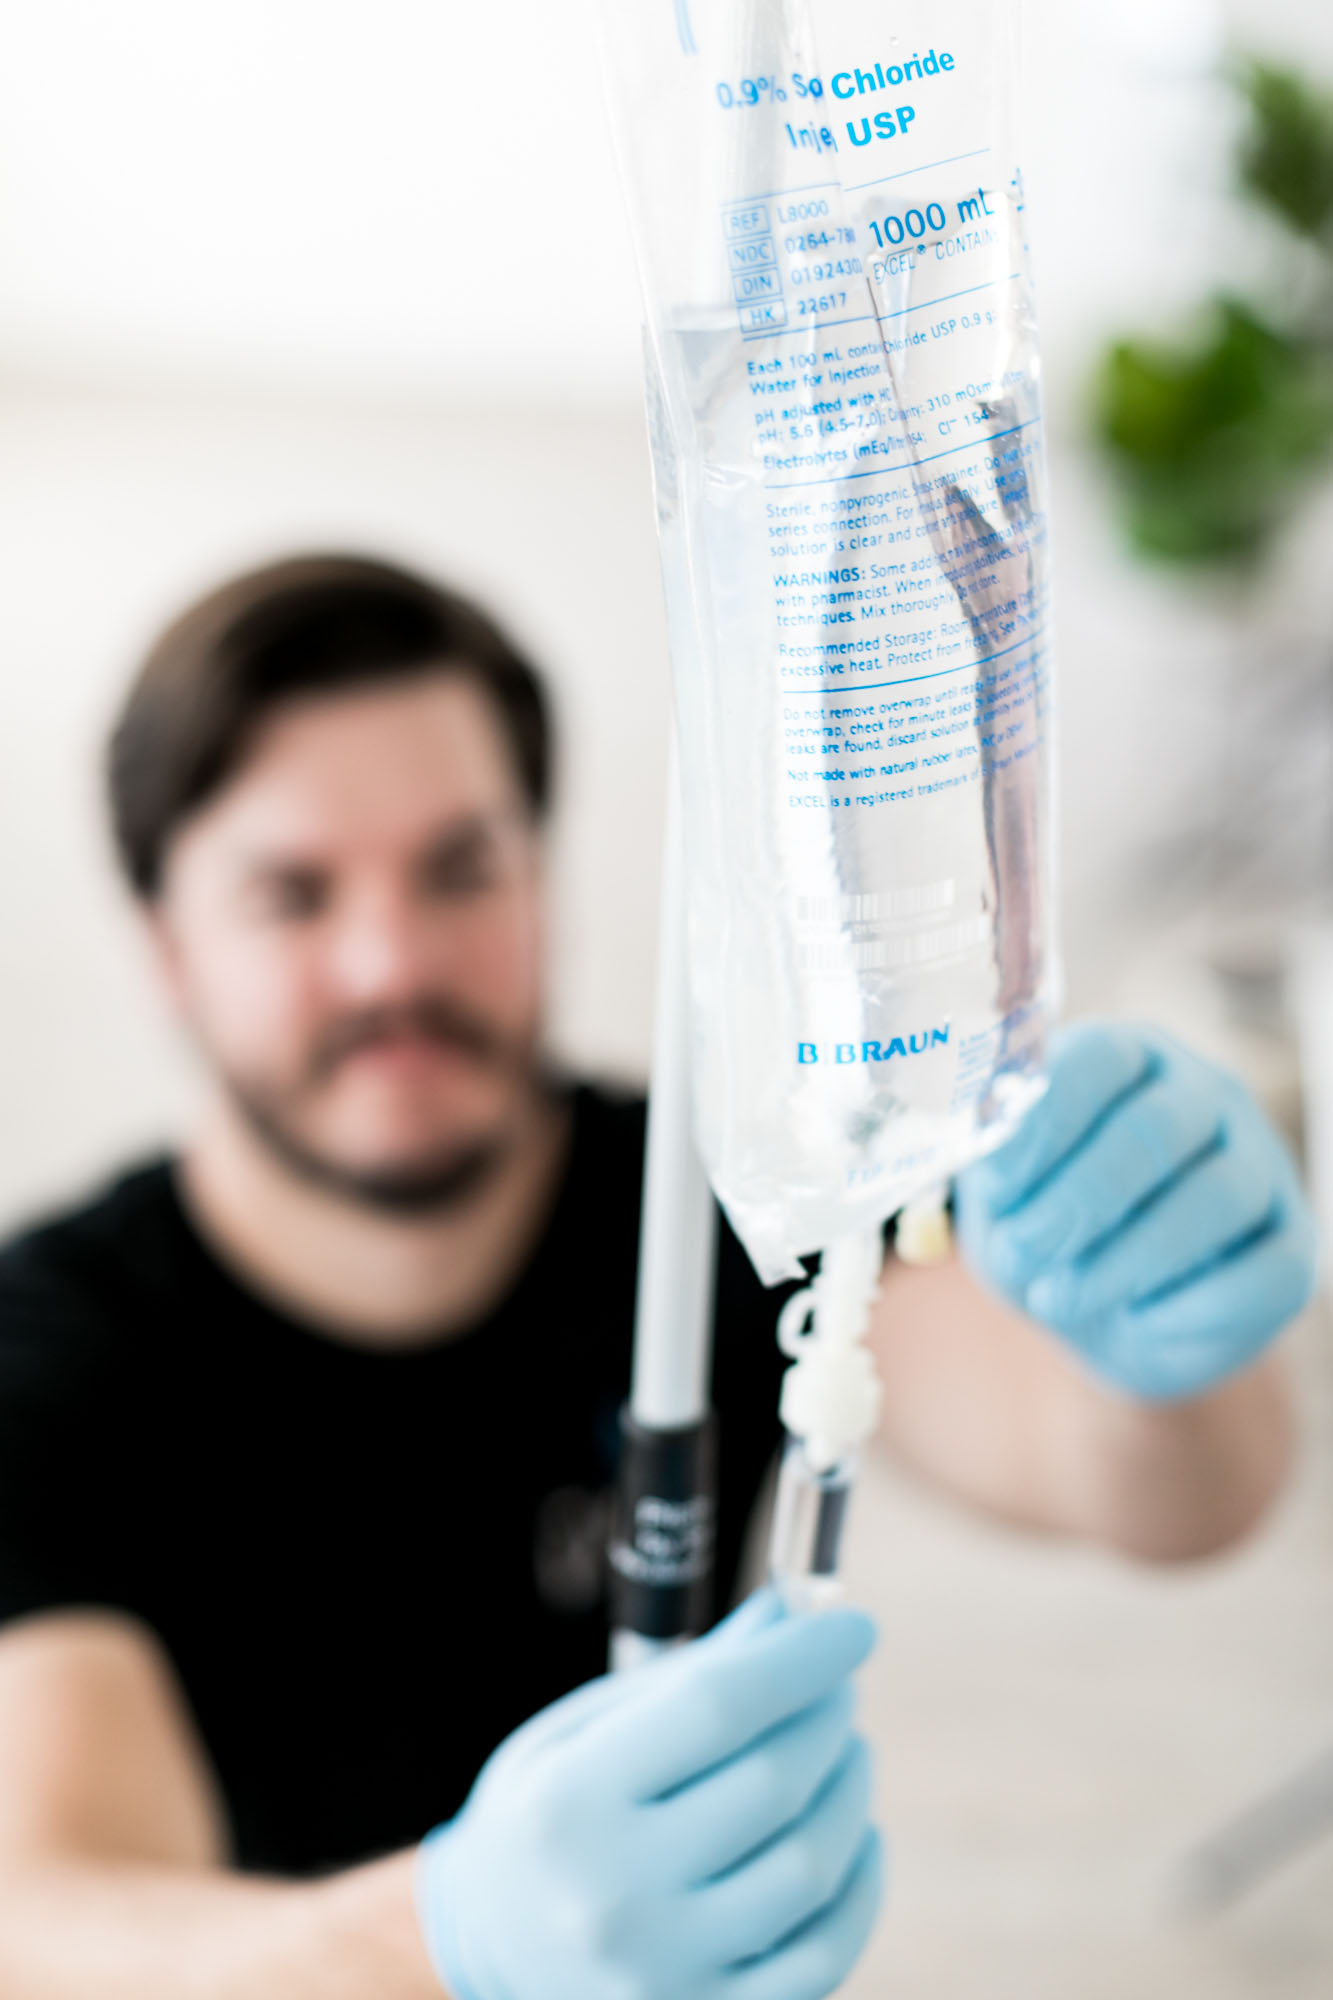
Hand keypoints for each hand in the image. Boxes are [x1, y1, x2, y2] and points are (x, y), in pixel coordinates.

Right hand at [416, 1589, 881, 1999]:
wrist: (488, 1950)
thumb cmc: (547, 1817)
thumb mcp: (581, 1731)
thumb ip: (686, 1677)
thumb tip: (787, 1616)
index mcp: (574, 1800)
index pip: (717, 1707)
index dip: (800, 1659)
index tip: (853, 1626)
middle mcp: (615, 1894)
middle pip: (772, 1784)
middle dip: (827, 1718)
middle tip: (840, 1685)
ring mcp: (664, 1972)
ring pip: (810, 1869)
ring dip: (850, 1792)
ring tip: (847, 1747)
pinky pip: (823, 1955)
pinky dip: (860, 1885)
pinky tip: (857, 1833)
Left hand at [956, 1020, 1317, 1401]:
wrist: (1097, 1309)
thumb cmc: (1042, 1224)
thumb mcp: (1001, 1191)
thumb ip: (995, 1169)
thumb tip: (996, 1165)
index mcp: (1128, 1058)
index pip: (1101, 1058)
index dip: (1045, 1120)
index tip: (995, 1185)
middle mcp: (1205, 1096)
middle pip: (1155, 1129)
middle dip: (1077, 1200)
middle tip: (1021, 1251)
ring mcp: (1260, 1166)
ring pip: (1216, 1198)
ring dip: (1126, 1259)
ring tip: (1056, 1300)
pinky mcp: (1290, 1246)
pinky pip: (1266, 1273)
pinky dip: (1191, 1306)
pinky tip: (1134, 1324)